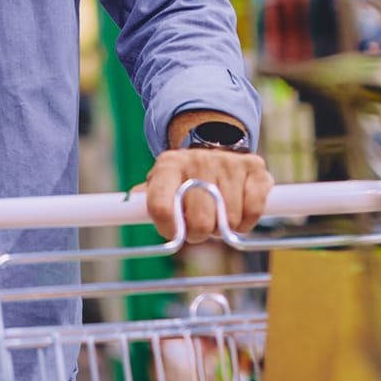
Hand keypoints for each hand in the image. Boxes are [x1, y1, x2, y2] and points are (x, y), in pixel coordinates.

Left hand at [144, 148, 273, 244]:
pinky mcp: (255, 167)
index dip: (167, 228)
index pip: (161, 206)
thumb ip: (145, 201)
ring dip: (224, 227)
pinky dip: (247, 222)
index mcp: (168, 165)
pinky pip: (253, 210)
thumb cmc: (184, 178)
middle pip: (199, 220)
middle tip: (199, 226)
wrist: (215, 147)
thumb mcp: (160, 184)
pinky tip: (239, 214)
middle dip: (200, 232)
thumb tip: (126, 211)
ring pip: (228, 219)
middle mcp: (197, 160)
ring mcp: (228, 162)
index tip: (173, 233)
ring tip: (218, 215)